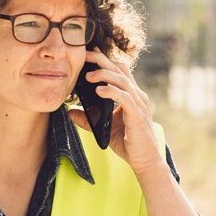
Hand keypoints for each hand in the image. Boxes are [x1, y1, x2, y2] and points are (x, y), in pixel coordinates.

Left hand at [69, 48, 163, 176]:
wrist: (145, 160)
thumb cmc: (128, 143)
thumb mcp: (104, 128)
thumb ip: (88, 119)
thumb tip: (70, 112)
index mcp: (131, 95)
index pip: (119, 70)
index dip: (104, 60)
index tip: (88, 55)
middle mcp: (137, 95)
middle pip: (120, 69)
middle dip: (101, 60)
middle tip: (85, 56)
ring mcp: (139, 104)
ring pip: (122, 80)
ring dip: (104, 75)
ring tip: (88, 76)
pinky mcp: (137, 114)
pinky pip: (124, 97)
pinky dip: (111, 91)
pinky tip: (98, 91)